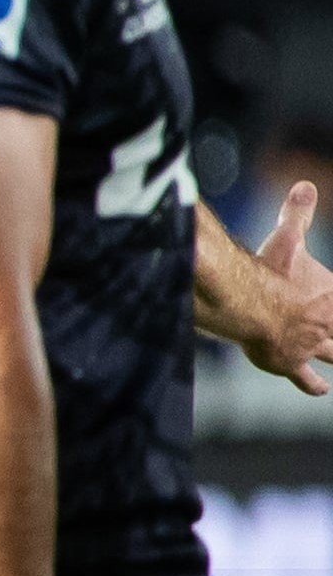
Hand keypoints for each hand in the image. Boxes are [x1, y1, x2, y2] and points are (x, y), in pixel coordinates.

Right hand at [213, 180, 331, 394]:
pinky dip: (313, 384)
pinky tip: (320, 389)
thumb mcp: (287, 239)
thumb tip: (304, 186)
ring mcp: (311, 344)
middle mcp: (327, 321)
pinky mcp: (290, 363)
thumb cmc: (268, 271)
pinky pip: (306, 377)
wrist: (249, 305)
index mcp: (330, 293)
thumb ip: (297, 214)